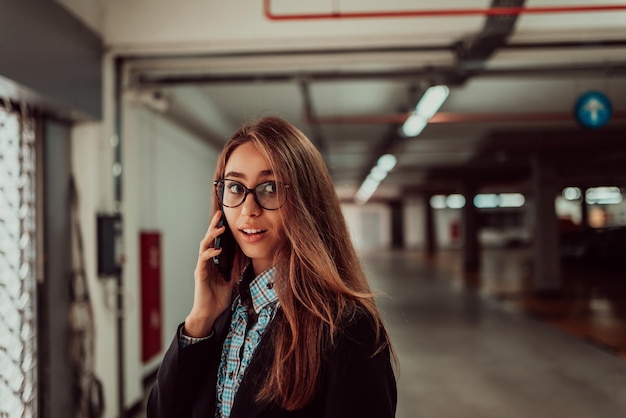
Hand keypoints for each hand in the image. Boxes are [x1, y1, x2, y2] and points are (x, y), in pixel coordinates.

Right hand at [185, 211, 234, 336]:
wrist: (209, 313)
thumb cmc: (218, 298)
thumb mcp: (231, 279)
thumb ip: (235, 266)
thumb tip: (241, 252)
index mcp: (212, 262)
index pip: (214, 241)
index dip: (218, 229)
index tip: (224, 218)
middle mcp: (205, 262)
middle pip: (207, 239)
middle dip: (213, 226)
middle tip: (219, 215)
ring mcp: (201, 267)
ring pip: (203, 246)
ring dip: (211, 236)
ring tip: (220, 229)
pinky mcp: (199, 275)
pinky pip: (203, 260)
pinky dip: (210, 253)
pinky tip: (217, 250)